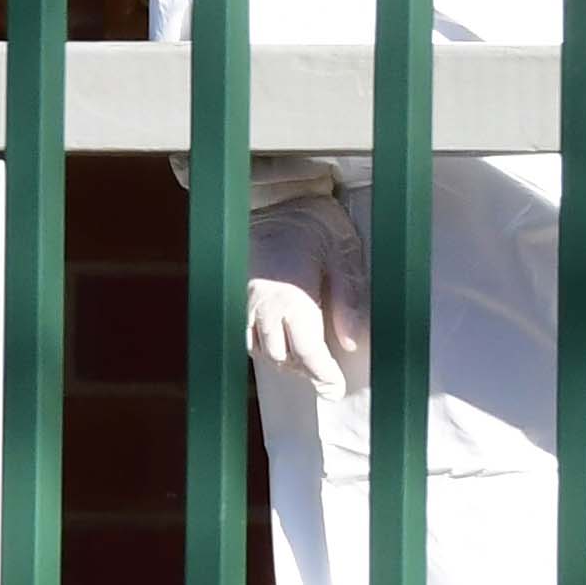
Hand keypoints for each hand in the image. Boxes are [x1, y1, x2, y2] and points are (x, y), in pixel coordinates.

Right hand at [246, 187, 368, 392]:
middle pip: (282, 359)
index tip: (335, 389)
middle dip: (305, 371)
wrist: (269, 195)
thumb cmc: (313, 219)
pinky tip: (280, 341)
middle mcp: (264, 306)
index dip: (322, 376)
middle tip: (326, 375)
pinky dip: (263, 347)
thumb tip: (351, 341)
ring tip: (306, 360)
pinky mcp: (234, 296)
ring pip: (261, 352)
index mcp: (293, 298)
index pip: (308, 353)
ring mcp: (245, 302)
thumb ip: (349, 297)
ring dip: (283, 361)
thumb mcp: (344, 251)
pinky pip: (244, 336)